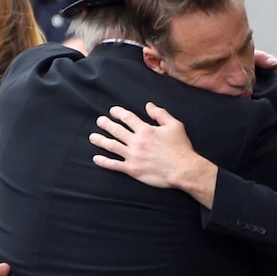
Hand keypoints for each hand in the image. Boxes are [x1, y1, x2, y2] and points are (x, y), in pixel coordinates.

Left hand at [89, 102, 218, 207]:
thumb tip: (149, 105)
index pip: (127, 118)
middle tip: (99, 121)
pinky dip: (104, 162)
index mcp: (146, 130)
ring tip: (93, 137)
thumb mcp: (175, 126)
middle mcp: (136, 142)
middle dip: (105, 124)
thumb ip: (160, 114)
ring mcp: (133, 156)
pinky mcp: (133, 169)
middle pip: (116, 130)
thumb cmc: (181, 148)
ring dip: (100, 140)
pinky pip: (114, 165)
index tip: (113, 111)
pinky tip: (97, 158)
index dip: (118, 113)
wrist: (183, 169)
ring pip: (111, 146)